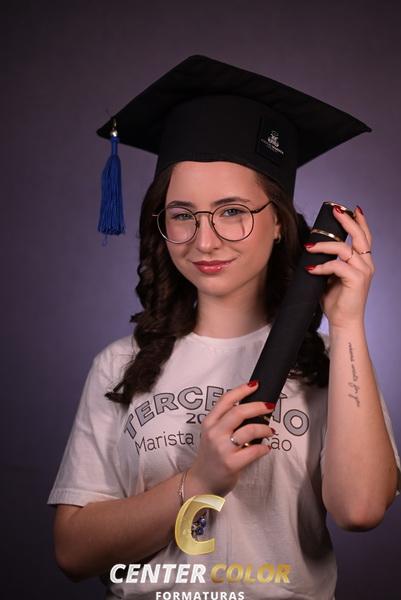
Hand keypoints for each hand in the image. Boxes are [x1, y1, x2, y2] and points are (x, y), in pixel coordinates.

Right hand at [186, 381, 274, 497]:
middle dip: (258, 406)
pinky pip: (254, 450)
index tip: (255, 385)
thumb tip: (251, 408)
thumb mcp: (212, 433)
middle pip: (239, 411)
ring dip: (264, 428)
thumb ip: (226, 421)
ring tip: (270, 430)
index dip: (242, 390)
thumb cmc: (211, 455)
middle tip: (269, 406)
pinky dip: (264, 447)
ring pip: (249, 430)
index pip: (226, 400)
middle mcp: (214, 433)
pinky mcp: (231, 463)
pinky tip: (266, 448)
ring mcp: (222, 449)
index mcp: (209, 422)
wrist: (202, 481)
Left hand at [304, 205, 373, 329]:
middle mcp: (366, 264)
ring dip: (324, 246)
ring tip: (309, 246)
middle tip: (335, 210)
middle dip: (347, 221)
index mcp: (362, 262)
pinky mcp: (356, 280)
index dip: (359, 221)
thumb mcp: (331, 277)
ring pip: (344, 249)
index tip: (350, 209)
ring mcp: (363, 272)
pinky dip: (322, 266)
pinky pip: (337, 266)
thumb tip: (312, 249)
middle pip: (360, 236)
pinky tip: (310, 269)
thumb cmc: (336, 301)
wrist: (343, 322)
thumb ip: (328, 263)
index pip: (364, 237)